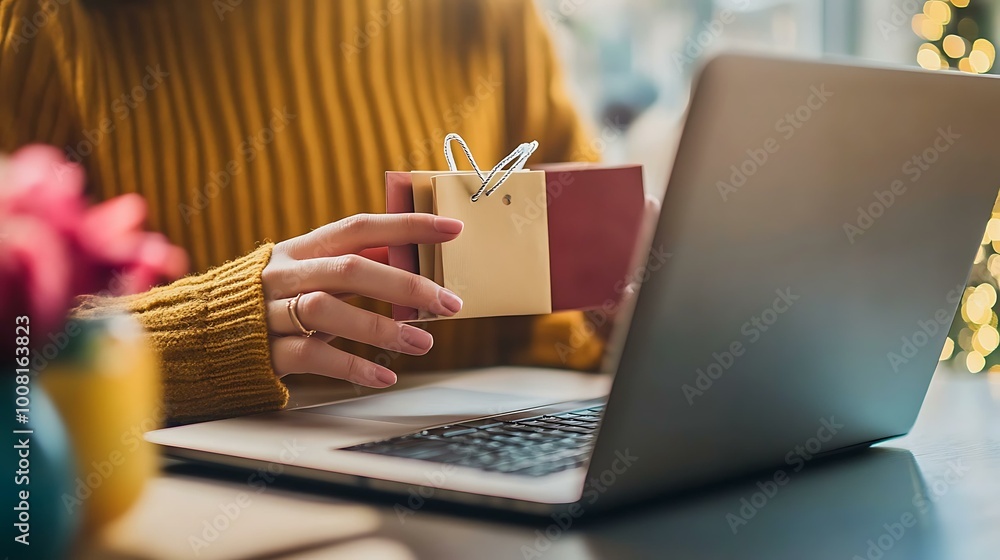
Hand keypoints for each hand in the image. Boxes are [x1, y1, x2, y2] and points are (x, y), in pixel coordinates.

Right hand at [261, 213, 464, 387]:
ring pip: (329, 311)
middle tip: (448, 303)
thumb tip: (407, 256)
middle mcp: (285, 274)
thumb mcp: (304, 273)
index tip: (451, 229)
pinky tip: (385, 376)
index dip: (406, 225)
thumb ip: (349, 265)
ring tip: (422, 344)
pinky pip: (312, 356)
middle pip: (350, 269)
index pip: (359, 228)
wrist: (201, 335)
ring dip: (382, 328)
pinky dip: (352, 366)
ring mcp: (271, 312)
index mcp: (300, 249)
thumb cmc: (269, 300)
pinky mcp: (266, 350)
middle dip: (405, 285)